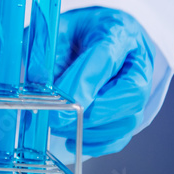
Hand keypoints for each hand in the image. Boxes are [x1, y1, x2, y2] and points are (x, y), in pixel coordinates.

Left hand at [50, 7, 154, 156]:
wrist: (98, 34)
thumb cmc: (78, 32)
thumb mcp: (55, 30)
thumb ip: (44, 52)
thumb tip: (33, 83)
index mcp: (118, 32)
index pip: (106, 60)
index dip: (83, 86)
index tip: (60, 107)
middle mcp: (136, 61)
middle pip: (130, 94)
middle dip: (93, 113)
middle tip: (59, 121)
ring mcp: (140, 87)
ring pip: (130, 118)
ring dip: (92, 130)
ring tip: (60, 128)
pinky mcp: (133, 109)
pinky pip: (124, 134)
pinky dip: (98, 144)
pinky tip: (74, 141)